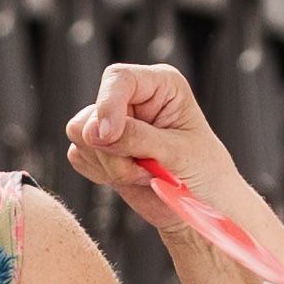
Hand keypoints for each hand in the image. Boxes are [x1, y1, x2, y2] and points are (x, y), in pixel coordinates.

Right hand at [64, 62, 247, 239]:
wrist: (203, 205)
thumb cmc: (205, 172)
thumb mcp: (178, 152)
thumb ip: (137, 138)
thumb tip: (96, 133)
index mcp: (159, 85)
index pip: (119, 79)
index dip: (108, 105)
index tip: (109, 136)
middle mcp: (133, 99)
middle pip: (93, 112)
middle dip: (115, 150)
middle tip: (146, 168)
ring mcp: (114, 123)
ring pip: (81, 134)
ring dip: (110, 164)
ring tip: (144, 173)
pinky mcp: (100, 148)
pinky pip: (78, 155)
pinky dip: (101, 173)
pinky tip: (131, 178)